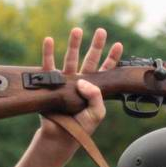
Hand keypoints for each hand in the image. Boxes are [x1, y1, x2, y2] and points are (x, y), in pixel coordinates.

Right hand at [38, 27, 122, 143]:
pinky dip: (47, 53)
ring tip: (77, 30)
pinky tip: (48, 40)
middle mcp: (80, 81)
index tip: (118, 44)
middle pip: (90, 59)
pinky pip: (47, 66)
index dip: (111, 58)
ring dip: (73, 44)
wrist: (61, 136)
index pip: (105, 70)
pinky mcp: (50, 83)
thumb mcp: (97, 113)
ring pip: (70, 58)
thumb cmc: (81, 127)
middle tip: (101, 31)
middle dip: (96, 45)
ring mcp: (65, 81)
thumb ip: (96, 96)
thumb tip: (83, 80)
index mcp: (94, 89)